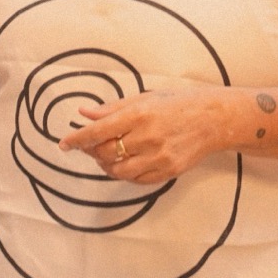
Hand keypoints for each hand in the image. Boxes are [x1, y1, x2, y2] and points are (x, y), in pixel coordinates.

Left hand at [57, 88, 221, 183]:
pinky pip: (137, 180)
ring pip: (119, 171)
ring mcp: (159, 157)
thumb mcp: (144, 97)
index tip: (64, 144)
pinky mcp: (169, 171)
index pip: (98, 131)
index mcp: (139, 114)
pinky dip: (125, 174)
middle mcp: (148, 137)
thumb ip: (112, 108)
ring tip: (104, 156)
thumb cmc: (177, 103)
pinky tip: (124, 163)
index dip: (77, 139)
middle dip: (90, 151)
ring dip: (105, 166)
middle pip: (105, 153)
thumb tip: (84, 113)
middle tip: (87, 146)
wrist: (213, 119)